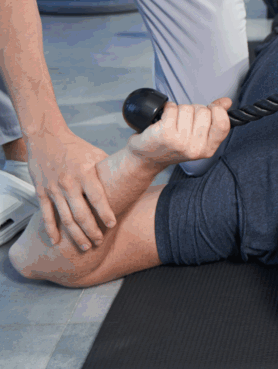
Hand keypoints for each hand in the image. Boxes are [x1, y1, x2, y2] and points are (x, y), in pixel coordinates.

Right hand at [24, 129, 115, 250]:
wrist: (46, 138)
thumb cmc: (75, 147)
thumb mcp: (96, 155)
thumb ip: (107, 171)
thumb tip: (129, 179)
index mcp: (85, 173)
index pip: (98, 197)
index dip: (105, 213)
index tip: (112, 225)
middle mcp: (68, 183)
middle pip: (81, 214)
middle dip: (91, 231)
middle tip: (99, 242)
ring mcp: (53, 189)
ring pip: (65, 218)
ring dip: (75, 235)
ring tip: (84, 247)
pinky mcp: (41, 192)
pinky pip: (46, 215)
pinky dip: (50, 229)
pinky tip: (57, 242)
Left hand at [128, 98, 231, 169]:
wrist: (146, 158)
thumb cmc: (172, 145)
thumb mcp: (197, 136)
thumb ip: (214, 119)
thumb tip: (227, 102)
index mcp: (208, 149)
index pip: (223, 124)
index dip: (217, 111)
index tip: (210, 110)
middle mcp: (195, 148)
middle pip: (204, 111)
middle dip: (194, 110)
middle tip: (184, 122)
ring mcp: (180, 141)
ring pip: (187, 108)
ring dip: (179, 110)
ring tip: (173, 122)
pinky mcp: (165, 133)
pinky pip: (172, 108)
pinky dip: (167, 108)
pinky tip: (163, 118)